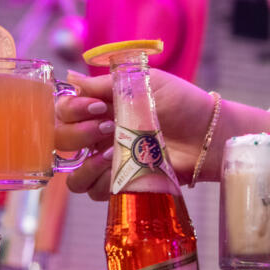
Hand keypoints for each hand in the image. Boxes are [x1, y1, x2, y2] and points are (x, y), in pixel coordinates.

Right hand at [57, 69, 269, 199]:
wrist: (208, 133)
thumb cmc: (181, 102)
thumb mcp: (144, 82)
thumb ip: (105, 83)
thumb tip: (70, 77)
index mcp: (100, 108)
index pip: (64, 111)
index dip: (71, 110)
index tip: (96, 107)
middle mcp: (98, 136)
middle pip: (62, 142)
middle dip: (78, 135)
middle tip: (107, 128)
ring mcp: (109, 163)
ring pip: (74, 175)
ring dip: (86, 165)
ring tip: (112, 155)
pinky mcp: (124, 183)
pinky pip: (96, 193)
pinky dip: (103, 183)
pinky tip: (122, 169)